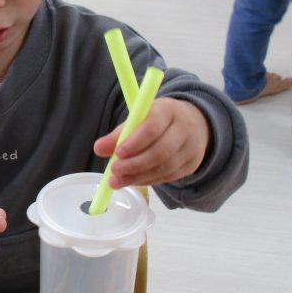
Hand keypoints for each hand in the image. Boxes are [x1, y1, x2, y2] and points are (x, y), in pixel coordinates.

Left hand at [93, 98, 209, 187]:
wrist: (193, 123)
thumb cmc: (158, 119)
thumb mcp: (139, 118)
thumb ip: (119, 133)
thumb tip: (98, 149)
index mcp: (168, 111)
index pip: (152, 128)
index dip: (135, 142)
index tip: (117, 153)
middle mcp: (183, 129)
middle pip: (160, 152)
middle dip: (134, 164)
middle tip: (114, 171)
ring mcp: (190, 148)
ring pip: (164, 168)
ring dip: (138, 177)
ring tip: (117, 181)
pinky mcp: (191, 165)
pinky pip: (167, 177)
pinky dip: (147, 180)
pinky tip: (133, 180)